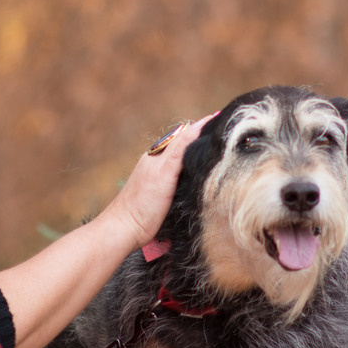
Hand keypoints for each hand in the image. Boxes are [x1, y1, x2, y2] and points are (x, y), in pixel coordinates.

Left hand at [99, 116, 211, 247]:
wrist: (124, 229)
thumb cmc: (142, 205)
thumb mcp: (163, 175)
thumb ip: (178, 152)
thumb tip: (194, 128)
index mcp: (159, 155)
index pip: (185, 134)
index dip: (202, 126)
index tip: (221, 118)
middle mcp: (158, 162)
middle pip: (183, 143)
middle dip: (201, 135)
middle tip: (223, 129)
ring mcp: (157, 175)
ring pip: (180, 157)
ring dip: (196, 149)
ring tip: (214, 145)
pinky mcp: (159, 190)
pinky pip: (177, 171)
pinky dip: (189, 166)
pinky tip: (196, 171)